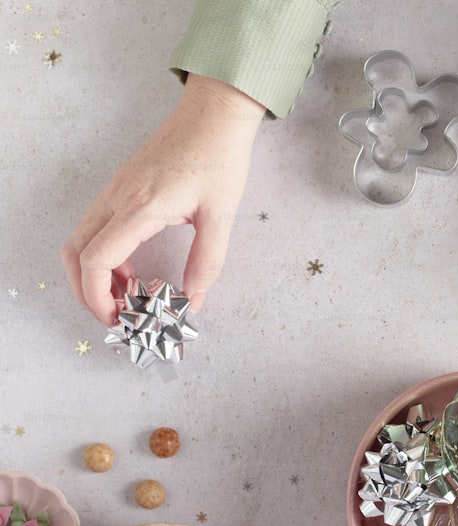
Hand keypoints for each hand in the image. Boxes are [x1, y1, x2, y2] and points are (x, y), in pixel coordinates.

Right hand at [62, 74, 264, 325]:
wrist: (214, 114)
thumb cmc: (220, 159)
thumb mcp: (222, 216)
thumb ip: (208, 262)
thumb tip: (194, 300)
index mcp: (140, 208)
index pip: (96, 260)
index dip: (98, 296)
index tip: (118, 318)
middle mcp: (118, 198)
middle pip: (75, 253)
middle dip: (86, 291)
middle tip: (115, 315)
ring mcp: (115, 190)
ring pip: (82, 239)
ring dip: (94, 273)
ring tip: (127, 295)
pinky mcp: (121, 186)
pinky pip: (97, 226)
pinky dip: (103, 253)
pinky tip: (133, 267)